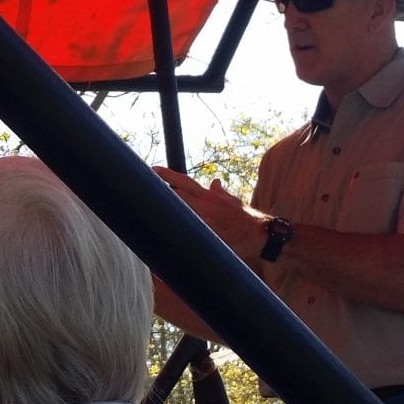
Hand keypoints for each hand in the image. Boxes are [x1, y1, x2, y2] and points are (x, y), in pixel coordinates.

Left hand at [154, 166, 272, 254]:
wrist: (260, 233)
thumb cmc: (245, 218)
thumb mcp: (232, 201)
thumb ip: (220, 192)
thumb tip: (215, 182)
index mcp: (209, 196)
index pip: (185, 182)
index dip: (168, 175)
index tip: (153, 169)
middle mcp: (205, 205)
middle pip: (177, 194)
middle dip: (160, 190)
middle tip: (143, 185)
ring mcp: (206, 220)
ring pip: (181, 211)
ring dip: (167, 209)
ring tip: (149, 205)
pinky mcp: (209, 234)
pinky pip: (191, 230)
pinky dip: (179, 228)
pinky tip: (165, 230)